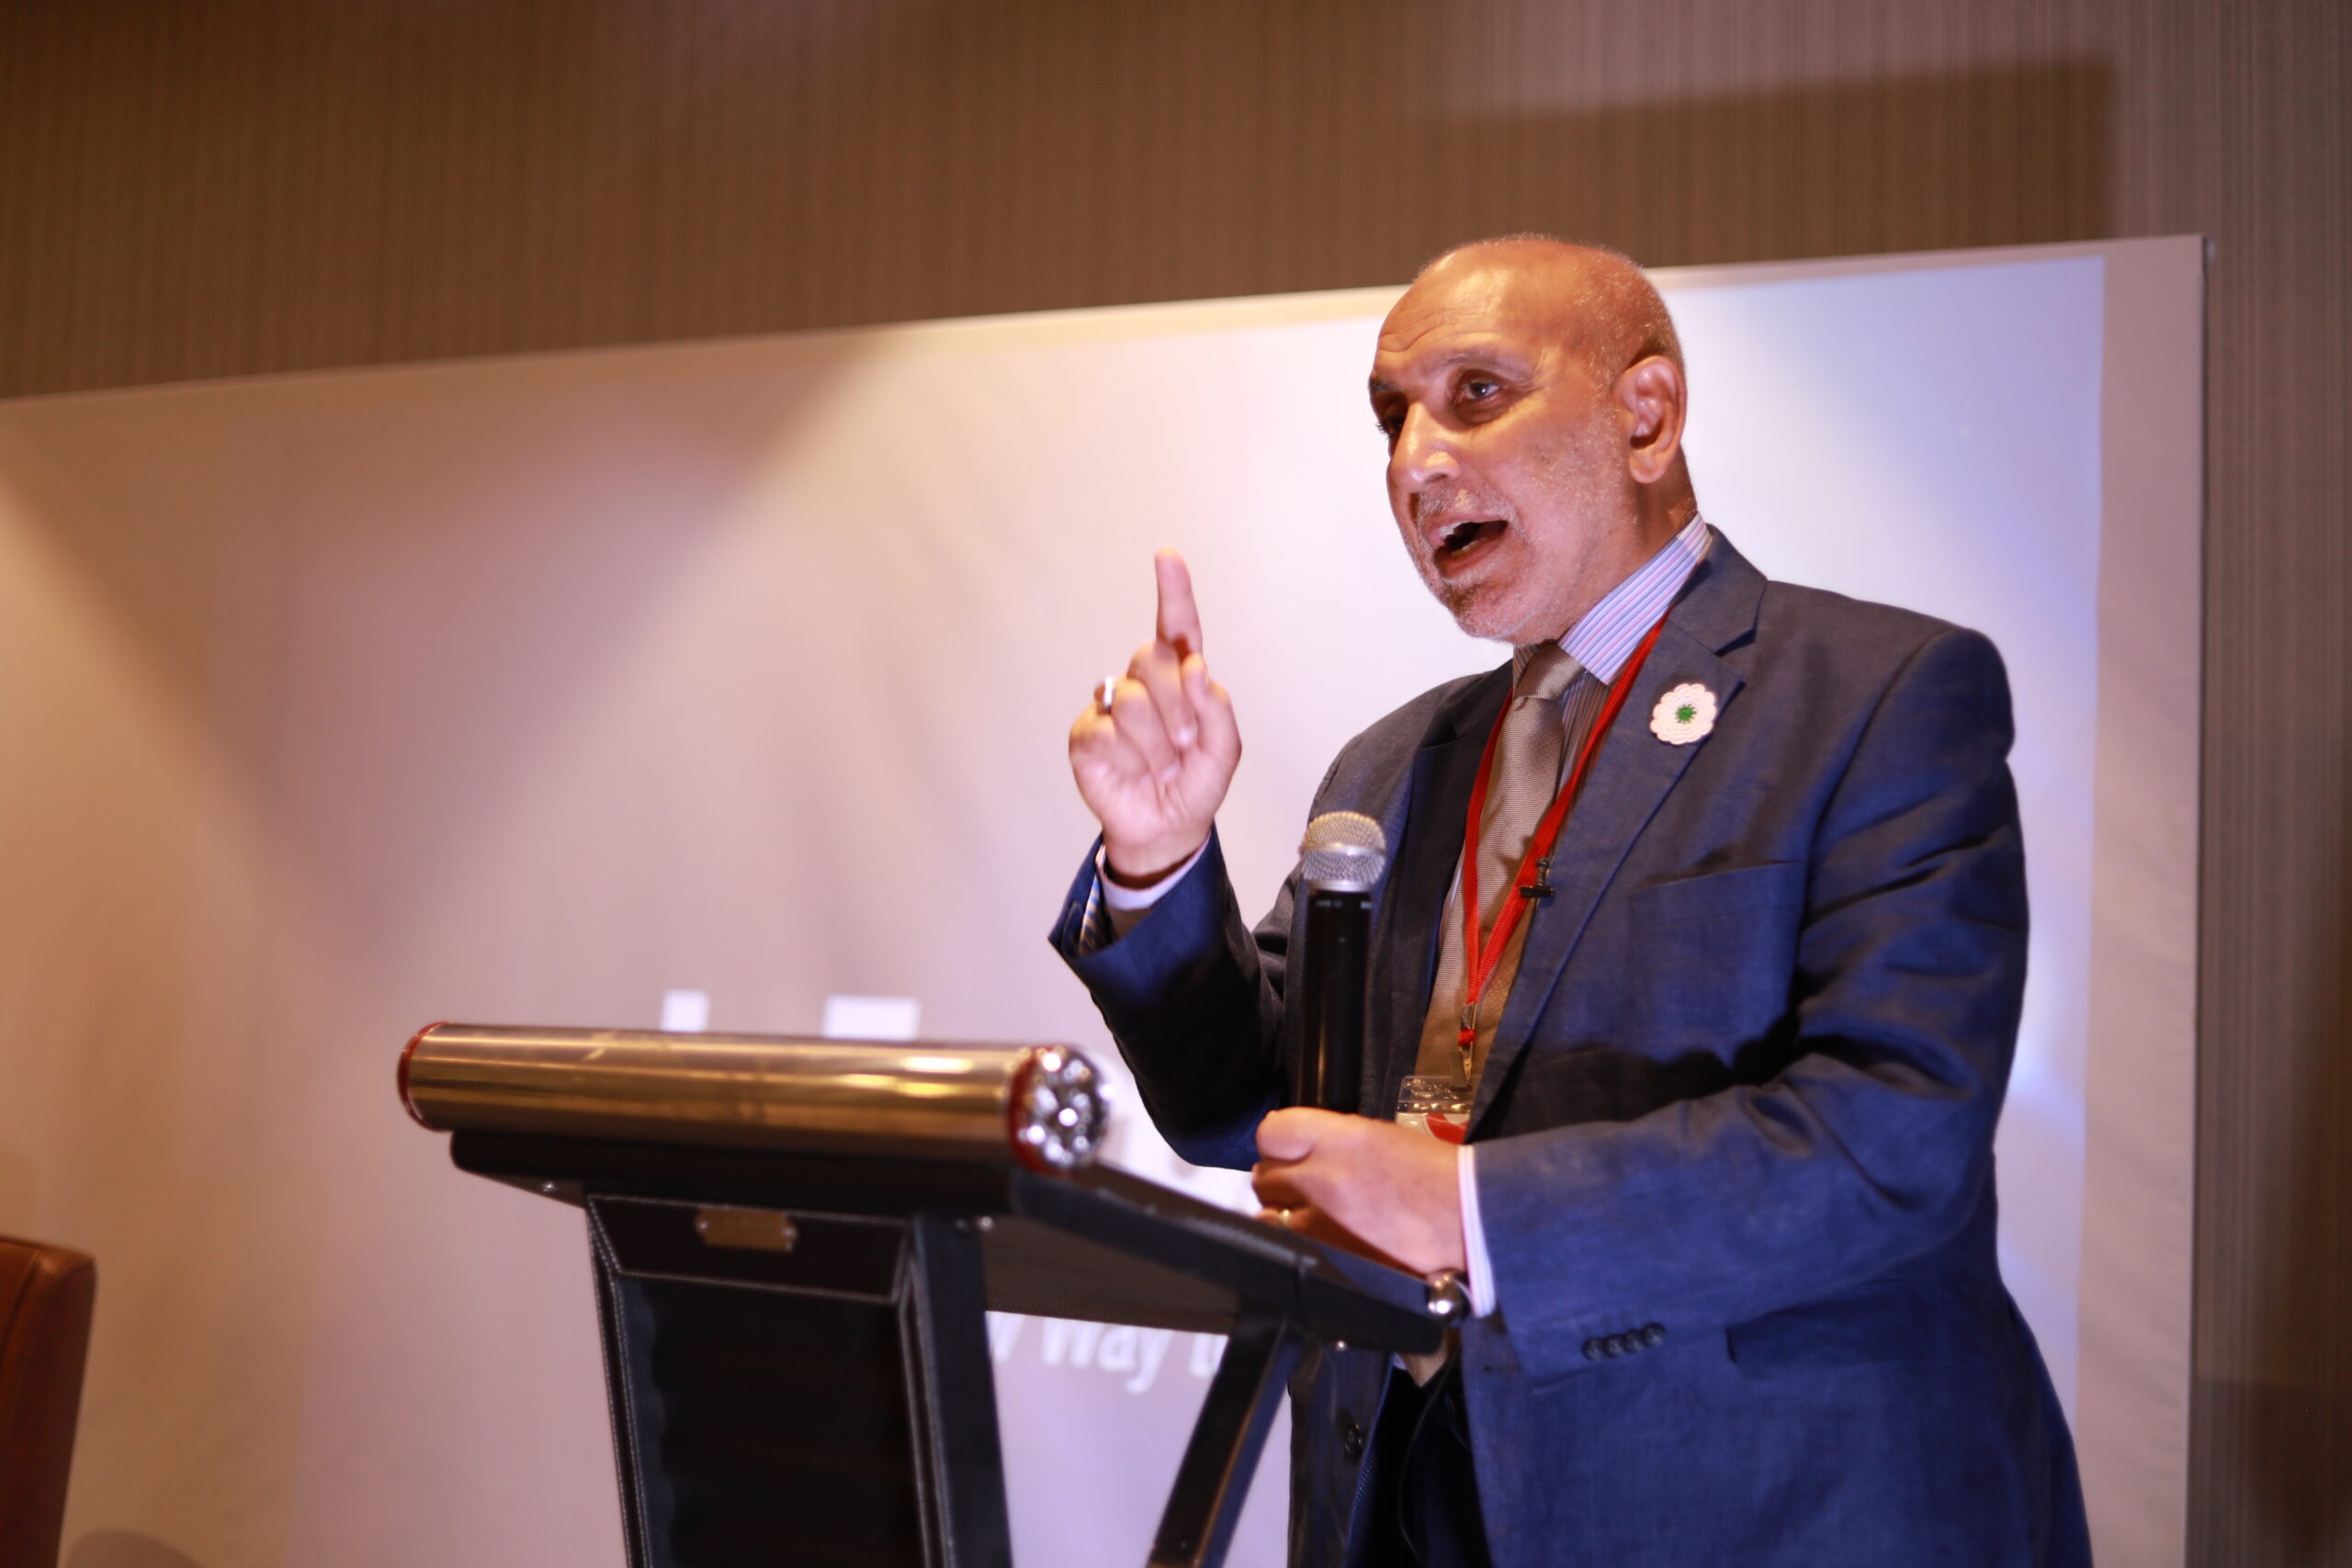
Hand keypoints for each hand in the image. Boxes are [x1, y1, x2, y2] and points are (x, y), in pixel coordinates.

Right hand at [1068, 549, 1241, 882]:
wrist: (1165, 828)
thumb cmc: (1193, 784)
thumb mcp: (1223, 751)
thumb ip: (1217, 711)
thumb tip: (1197, 669)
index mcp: (1182, 679)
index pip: (1177, 628)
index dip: (1173, 592)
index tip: (1167, 558)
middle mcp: (1144, 683)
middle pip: (1155, 657)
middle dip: (1178, 705)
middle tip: (1185, 742)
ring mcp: (1112, 706)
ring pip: (1134, 700)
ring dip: (1157, 743)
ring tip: (1161, 765)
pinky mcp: (1086, 733)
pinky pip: (1107, 732)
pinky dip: (1129, 758)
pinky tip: (1132, 770)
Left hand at [1251, 1109, 1466, 1276]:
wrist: (1469, 1224)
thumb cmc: (1437, 1180)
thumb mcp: (1380, 1138)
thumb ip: (1333, 1141)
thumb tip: (1302, 1148)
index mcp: (1339, 1141)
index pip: (1272, 1132)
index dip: (1279, 1142)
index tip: (1287, 1149)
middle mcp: (1322, 1179)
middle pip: (1264, 1174)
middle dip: (1282, 1178)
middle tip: (1305, 1183)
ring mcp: (1318, 1224)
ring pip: (1266, 1213)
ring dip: (1283, 1212)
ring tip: (1314, 1215)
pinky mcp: (1324, 1258)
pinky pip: (1285, 1247)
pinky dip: (1294, 1243)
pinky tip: (1320, 1240)